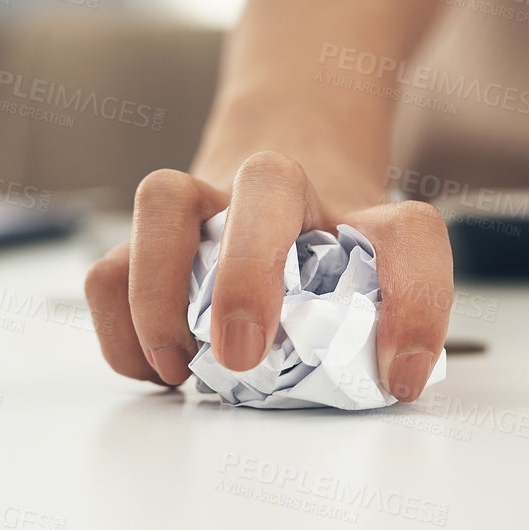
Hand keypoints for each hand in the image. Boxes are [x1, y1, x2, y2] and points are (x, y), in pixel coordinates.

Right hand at [83, 151, 453, 401]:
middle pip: (268, 182)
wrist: (299, 142)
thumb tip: (378, 387)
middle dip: (247, 273)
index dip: (417, 303)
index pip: (408, 234)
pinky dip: (121, 328)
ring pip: (163, 199)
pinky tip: (157, 368)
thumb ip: (381, 325)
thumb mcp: (380, 274)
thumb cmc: (336, 240)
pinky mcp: (154, 232)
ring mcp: (209, 198)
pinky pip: (111, 266)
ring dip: (160, 290)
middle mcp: (282, 186)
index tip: (401, 374)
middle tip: (244, 354)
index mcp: (358, 208)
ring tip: (179, 366)